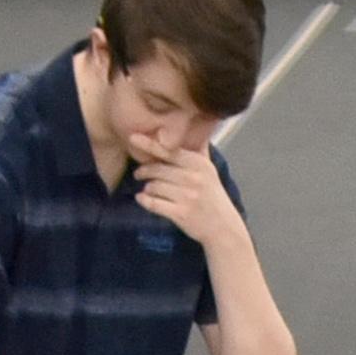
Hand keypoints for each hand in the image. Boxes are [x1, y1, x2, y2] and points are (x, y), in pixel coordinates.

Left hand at [133, 142, 251, 255]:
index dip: (149, 144)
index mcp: (198, 164)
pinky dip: (144, 200)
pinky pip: (154, 204)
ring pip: (153, 186)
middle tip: (139, 173)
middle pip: (157, 169)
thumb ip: (199, 150)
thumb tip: (195, 127)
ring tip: (148, 189)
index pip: (169, 151)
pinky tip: (141, 198)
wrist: (222, 226)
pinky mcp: (180, 213)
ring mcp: (186, 196)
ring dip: (147, 187)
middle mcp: (193, 178)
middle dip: (144, 171)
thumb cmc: (212, 196)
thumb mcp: (210, 170)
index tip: (132, 138)